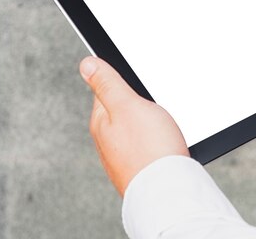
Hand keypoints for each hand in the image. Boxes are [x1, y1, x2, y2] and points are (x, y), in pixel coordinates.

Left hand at [80, 56, 188, 195]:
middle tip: (154, 105)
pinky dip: (155, 141)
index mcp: (101, 122)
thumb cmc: (150, 148)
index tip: (138, 81)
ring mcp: (123, 157)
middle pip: (121, 111)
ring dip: (148, 123)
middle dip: (137, 103)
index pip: (105, 90)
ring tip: (161, 125)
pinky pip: (146, 147)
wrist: (168, 191)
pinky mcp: (139, 169)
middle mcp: (107, 142)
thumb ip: (107, 83)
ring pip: (135, 130)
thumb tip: (86, 64)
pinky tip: (164, 143)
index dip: (123, 81)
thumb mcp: (127, 105)